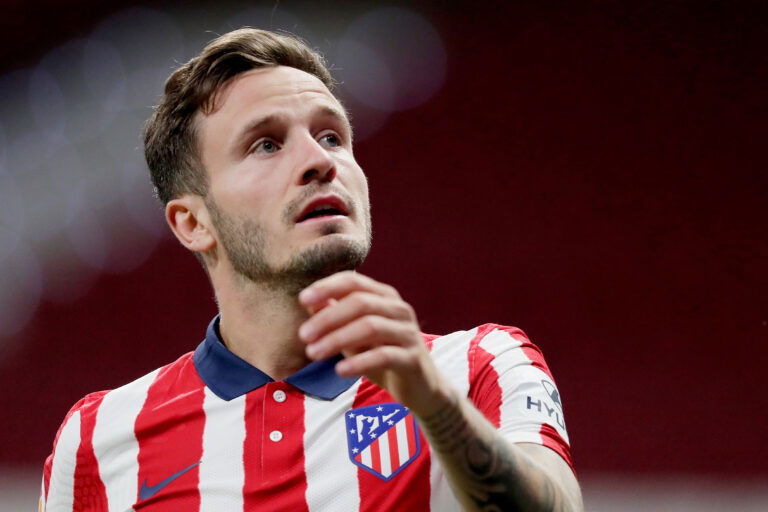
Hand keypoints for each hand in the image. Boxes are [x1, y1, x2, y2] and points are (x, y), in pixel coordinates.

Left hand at [298, 271, 450, 416]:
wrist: (420, 387)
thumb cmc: (382, 356)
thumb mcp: (354, 336)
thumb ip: (336, 317)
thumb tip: (310, 303)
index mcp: (384, 297)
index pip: (354, 281)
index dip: (327, 287)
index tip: (302, 300)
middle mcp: (399, 309)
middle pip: (360, 302)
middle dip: (328, 318)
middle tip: (303, 336)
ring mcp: (408, 332)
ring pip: (370, 326)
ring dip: (337, 339)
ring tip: (314, 354)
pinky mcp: (413, 358)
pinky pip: (384, 355)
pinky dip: (359, 362)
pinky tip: (340, 370)